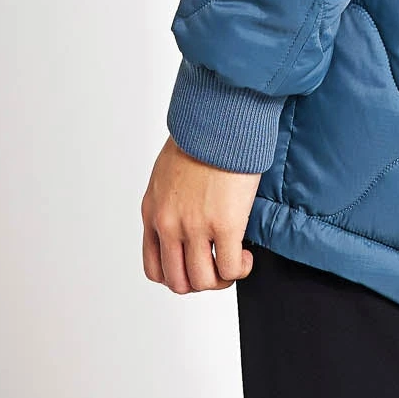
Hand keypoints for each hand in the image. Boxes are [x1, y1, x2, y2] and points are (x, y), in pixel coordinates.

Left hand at [141, 135, 261, 292]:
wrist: (219, 116)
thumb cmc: (200, 136)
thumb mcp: (167, 173)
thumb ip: (171, 203)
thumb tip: (187, 221)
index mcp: (152, 211)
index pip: (154, 268)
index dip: (178, 275)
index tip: (195, 265)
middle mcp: (168, 224)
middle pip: (179, 281)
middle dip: (200, 281)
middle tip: (217, 266)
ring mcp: (194, 227)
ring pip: (204, 281)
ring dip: (221, 278)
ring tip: (233, 261)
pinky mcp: (224, 225)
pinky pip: (229, 269)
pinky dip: (239, 269)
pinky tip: (246, 256)